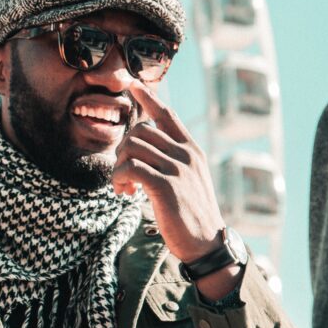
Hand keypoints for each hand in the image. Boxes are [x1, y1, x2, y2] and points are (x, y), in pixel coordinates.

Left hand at [113, 84, 242, 299]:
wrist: (207, 243)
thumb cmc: (194, 215)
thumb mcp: (190, 181)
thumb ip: (173, 162)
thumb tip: (144, 153)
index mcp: (192, 150)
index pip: (168, 116)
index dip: (149, 97)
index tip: (133, 84)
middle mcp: (186, 155)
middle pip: (141, 131)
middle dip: (123, 151)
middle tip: (123, 176)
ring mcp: (177, 169)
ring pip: (132, 148)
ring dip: (119, 168)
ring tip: (124, 188)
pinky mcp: (166, 187)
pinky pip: (131, 169)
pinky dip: (119, 180)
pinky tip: (124, 194)